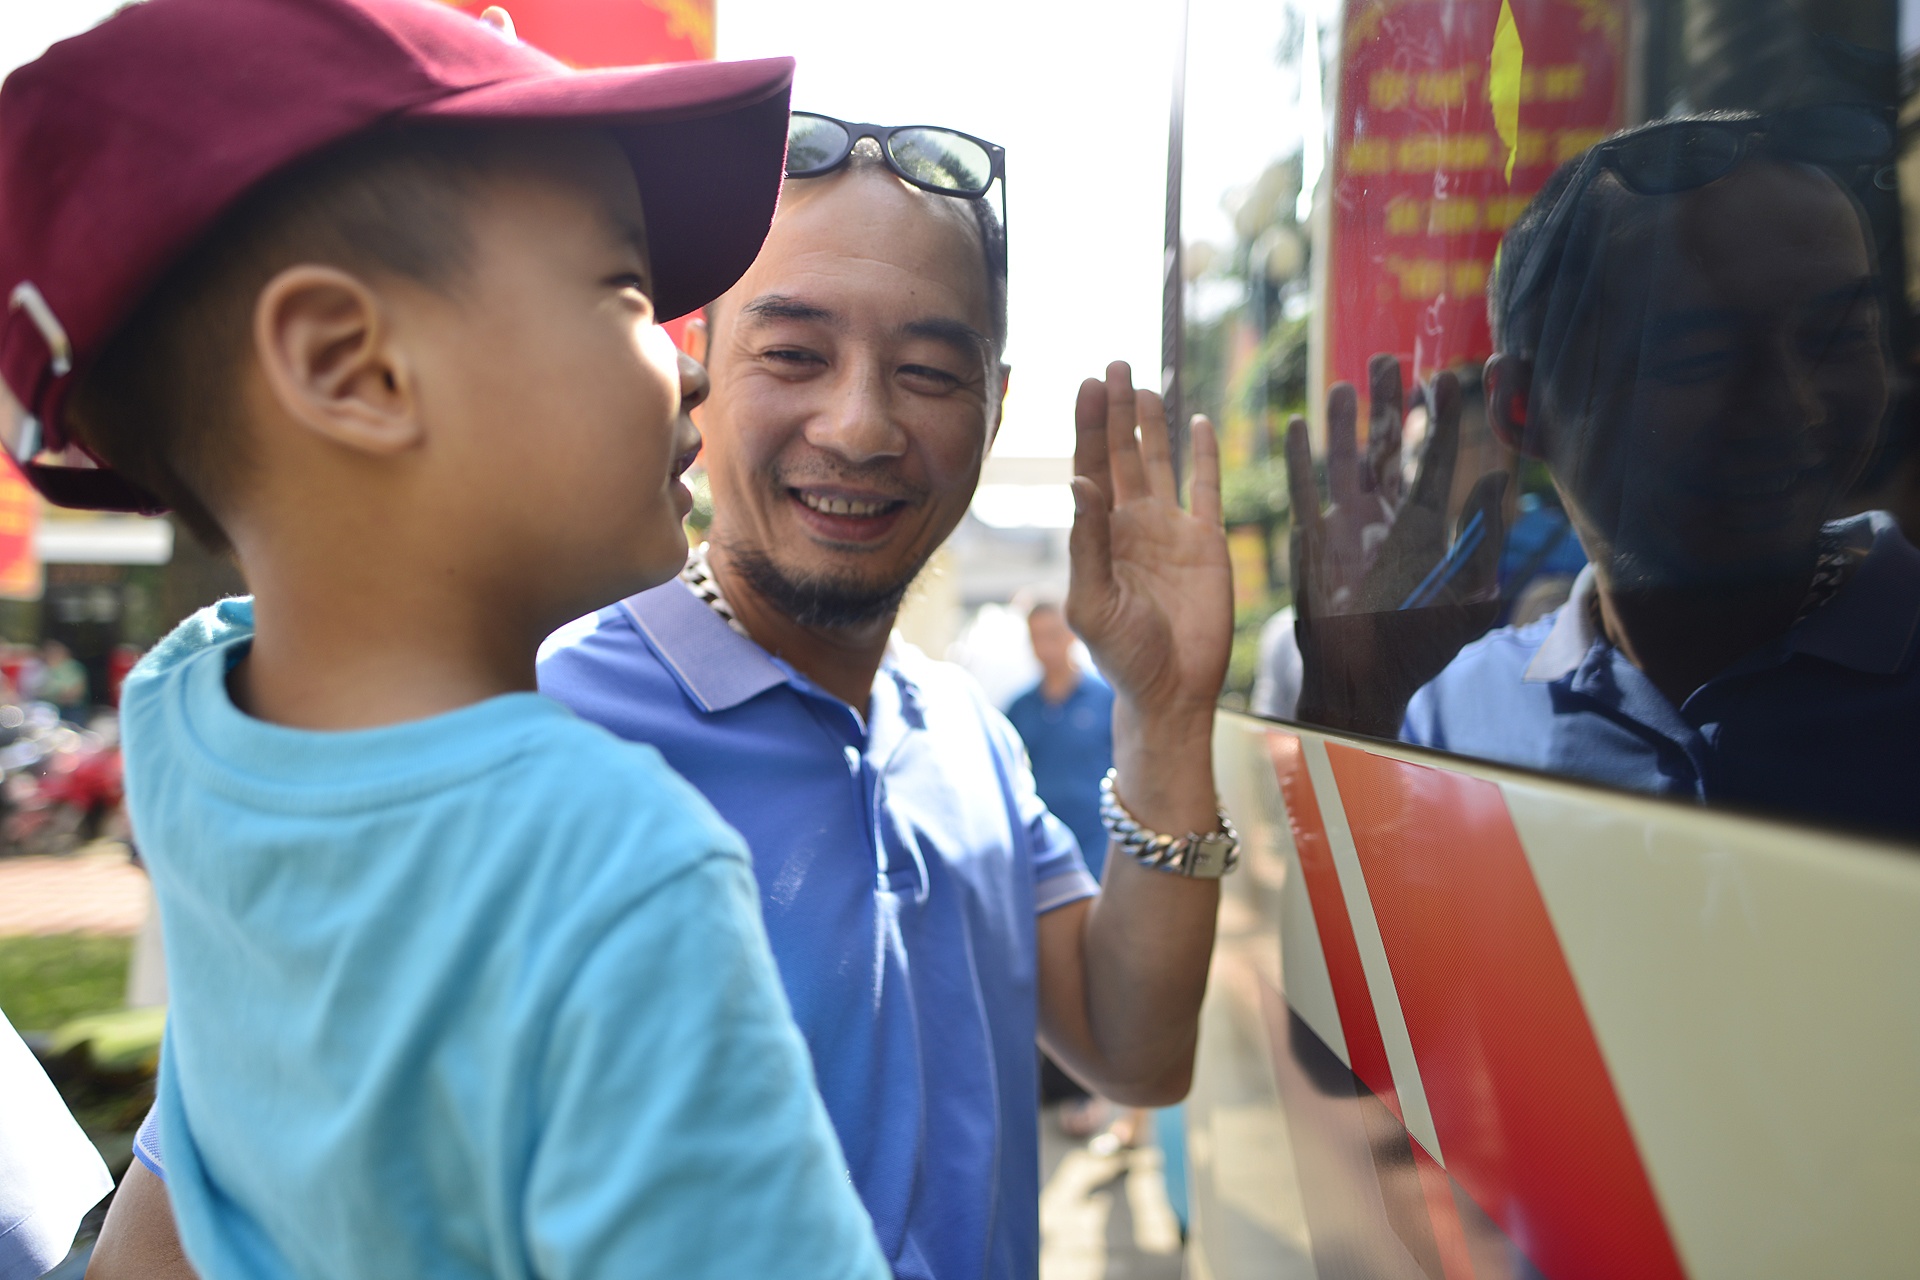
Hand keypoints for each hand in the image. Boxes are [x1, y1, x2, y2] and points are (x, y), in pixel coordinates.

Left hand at [1066, 362, 1231, 728]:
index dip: (1089, 427)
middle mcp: (1132, 525)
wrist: (1171, 690)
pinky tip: (1199, 421)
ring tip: (1142, 383)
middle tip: (1112, 364)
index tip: (1086, 385)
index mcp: (1099, 535)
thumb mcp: (1093, 601)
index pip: (1091, 468)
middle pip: (1123, 454)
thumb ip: (1086, 542)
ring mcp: (1171, 531)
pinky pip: (1207, 489)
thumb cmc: (1123, 654)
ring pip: (1160, 463)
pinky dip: (1206, 456)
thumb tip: (1080, 481)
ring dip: (1152, 424)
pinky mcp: (1208, 544)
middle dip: (1116, 411)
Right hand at [1283, 354, 1507, 735]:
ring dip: (1346, 421)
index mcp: (1426, 526)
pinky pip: (1302, 492)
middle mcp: (1385, 518)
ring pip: (1346, 459)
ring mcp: (1346, 527)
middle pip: (1390, 446)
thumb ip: (1484, 539)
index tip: (1457, 375)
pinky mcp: (1312, 543)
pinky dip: (1299, 459)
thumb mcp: (1468, 597)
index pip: (1440, 457)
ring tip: (1348, 379)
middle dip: (1391, 402)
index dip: (1449, 417)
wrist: (1366, 684)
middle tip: (1393, 357)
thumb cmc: (1420, 649)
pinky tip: (1295, 424)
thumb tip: (1498, 477)